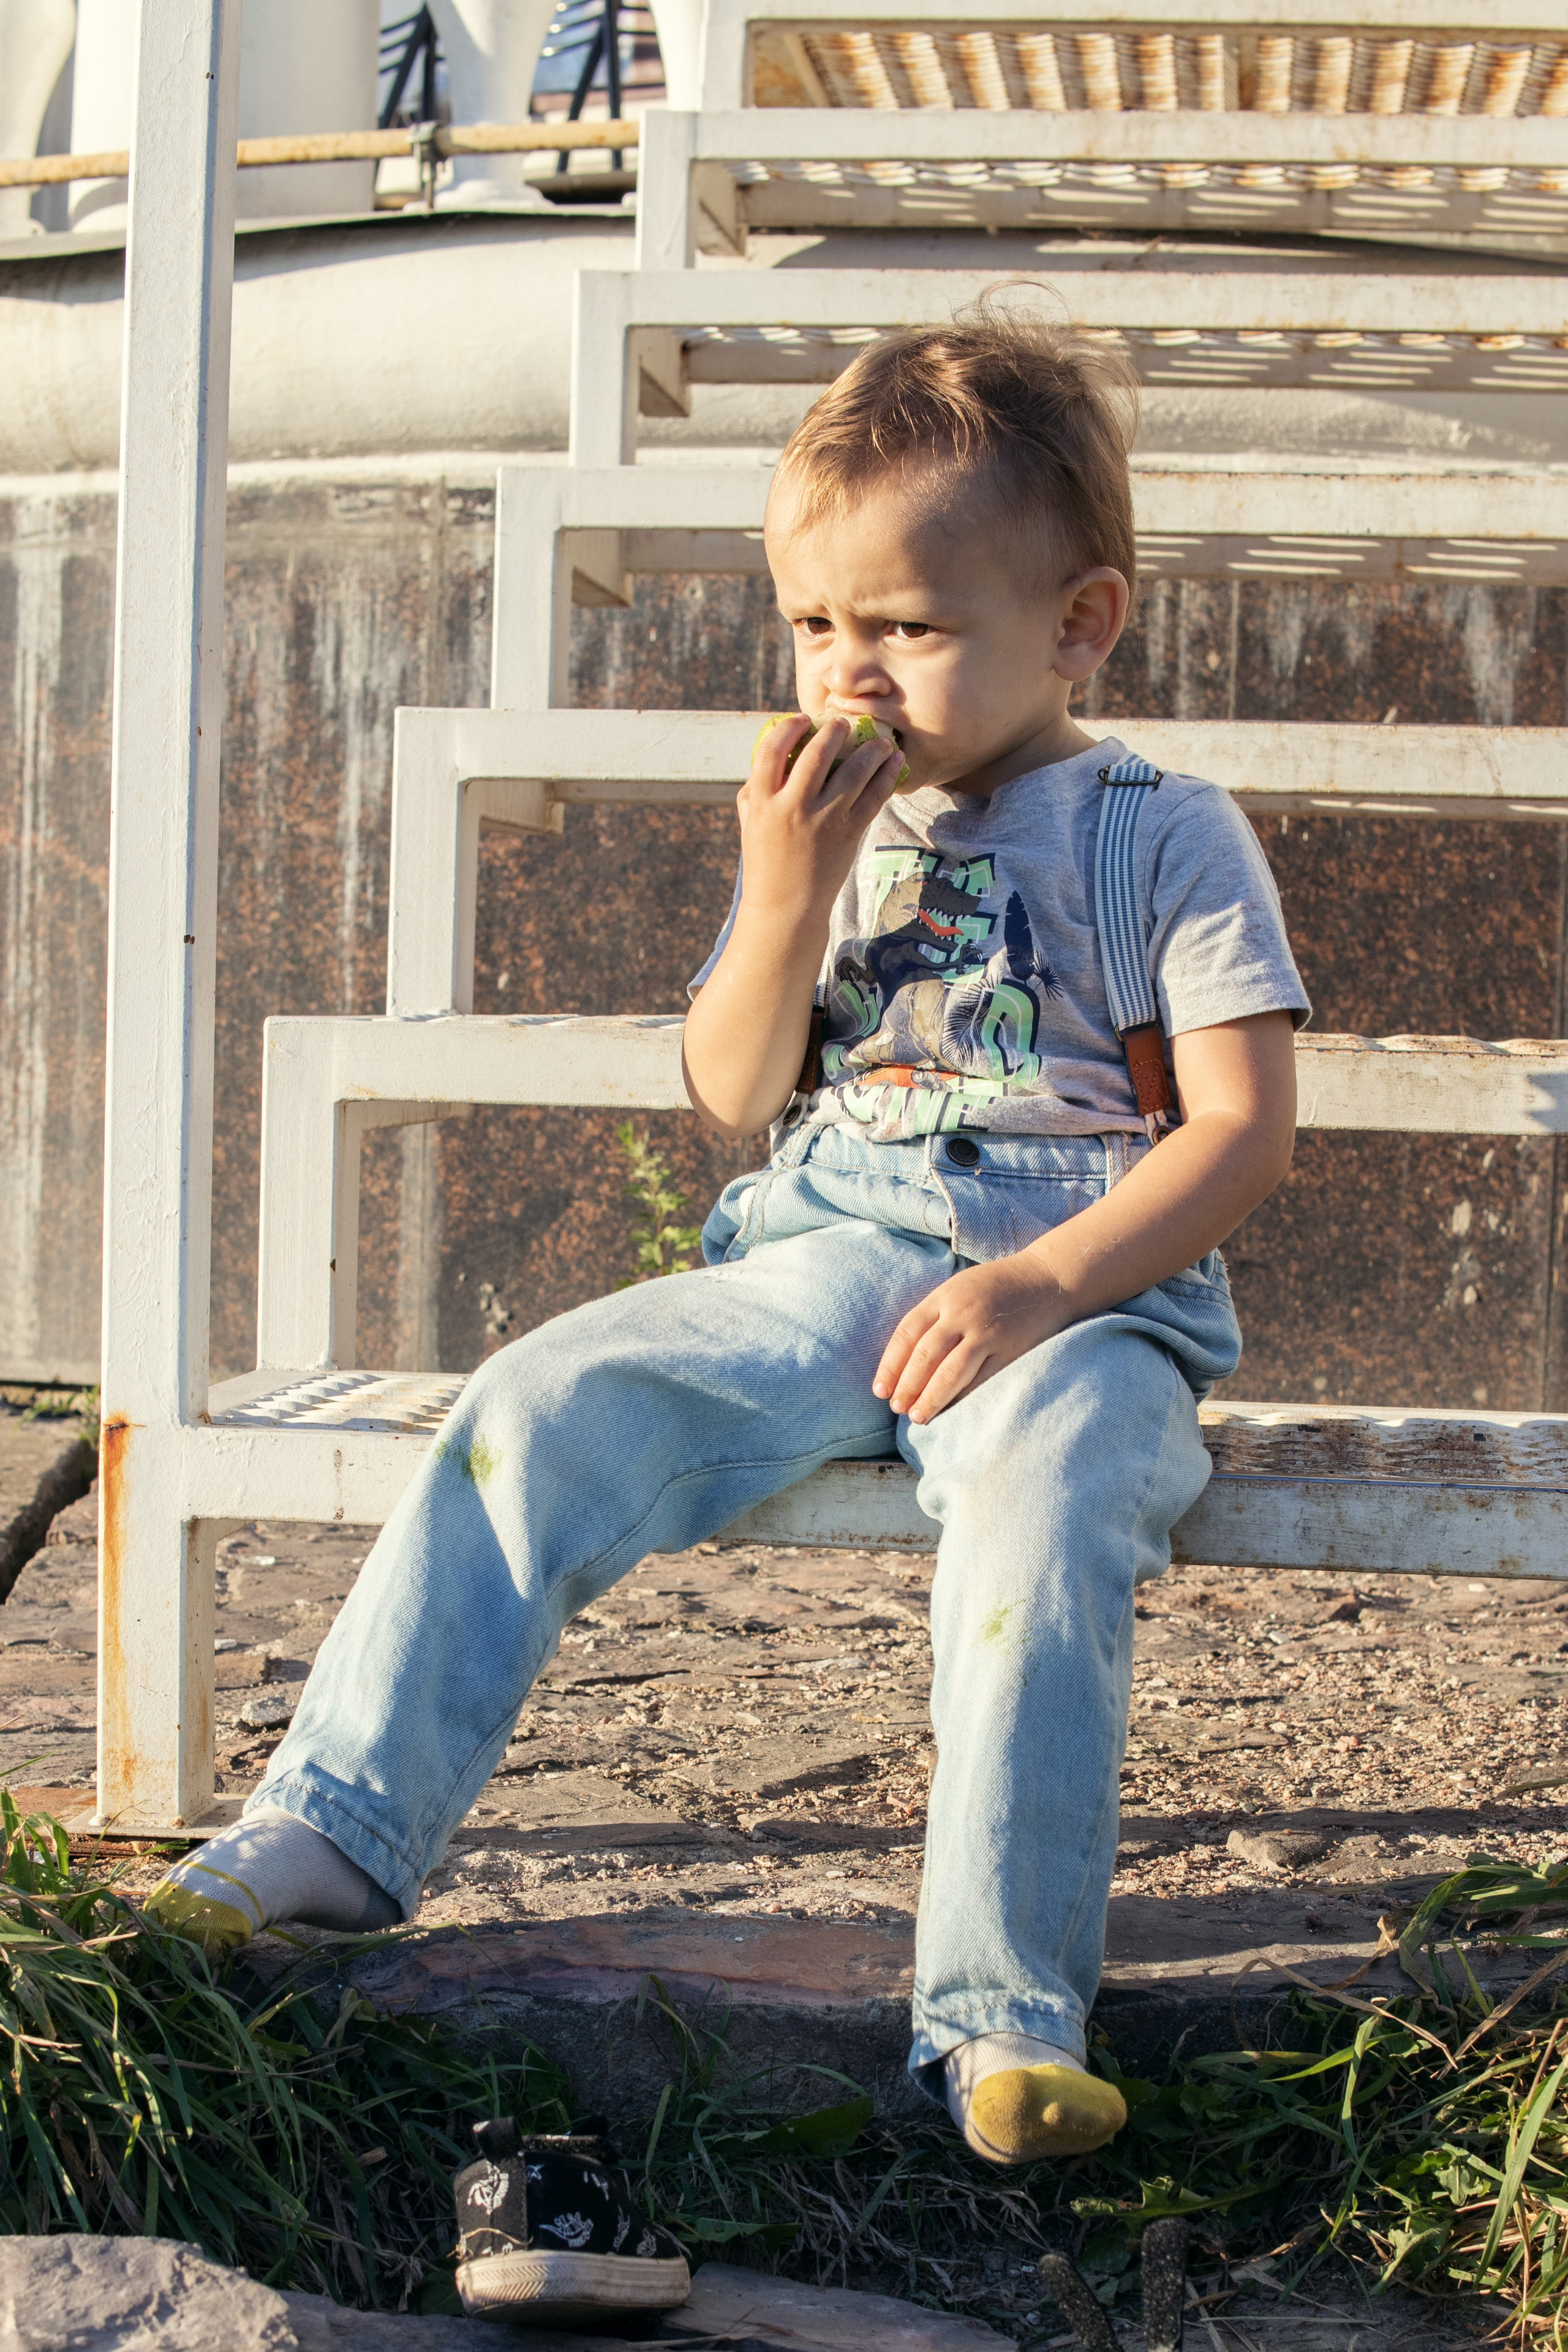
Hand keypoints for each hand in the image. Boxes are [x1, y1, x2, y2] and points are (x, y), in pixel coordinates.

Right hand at [737, 713, 905, 924]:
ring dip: (871, 749)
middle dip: (835, 729)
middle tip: (845, 722)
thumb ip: (756, 788)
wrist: (786, 907)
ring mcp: (824, 820)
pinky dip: (887, 775)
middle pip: (818, 753)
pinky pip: (874, 796)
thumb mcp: (750, 822)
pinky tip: (894, 761)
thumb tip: (775, 754)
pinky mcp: (849, 833)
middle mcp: (793, 807)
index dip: (788, 727)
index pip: (772, 749)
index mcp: (763, 800)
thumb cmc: (765, 861)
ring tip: (882, 739)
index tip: (802, 719)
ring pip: (853, 771)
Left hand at [873, 1255, 1068, 1423]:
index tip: (880, 1390)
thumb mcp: (959, 1288)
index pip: (907, 1333)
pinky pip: (982, 1380)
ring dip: (931, 1397)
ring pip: (952, 1371)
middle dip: (908, 1385)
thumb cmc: (995, 1287)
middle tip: (897, 1408)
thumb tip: (903, 1360)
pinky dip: (963, 1397)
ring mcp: (989, 1333)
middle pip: (926, 1355)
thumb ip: (934, 1316)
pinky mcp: (1011, 1350)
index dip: (890, 1365)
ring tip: (918, 1416)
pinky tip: (951, 1410)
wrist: (1047, 1279)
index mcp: (945, 1296)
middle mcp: (964, 1313)